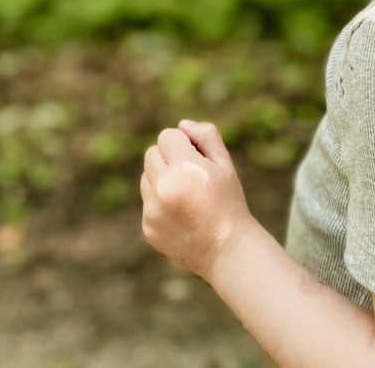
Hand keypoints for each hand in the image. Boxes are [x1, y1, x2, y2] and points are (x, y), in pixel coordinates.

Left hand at [141, 119, 251, 281]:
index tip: (197, 157)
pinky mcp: (147, 227)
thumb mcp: (225, 163)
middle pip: (151, 153)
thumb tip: (182, 125)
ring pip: (146, 177)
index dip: (183, 143)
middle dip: (168, 157)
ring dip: (161, 178)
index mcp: (184, 168)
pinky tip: (182, 214)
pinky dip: (160, 202)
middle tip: (190, 173)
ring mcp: (152, 210)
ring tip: (186, 194)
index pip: (167, 136)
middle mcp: (164, 188)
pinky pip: (147, 201)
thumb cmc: (228, 201)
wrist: (226, 249)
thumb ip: (206, 136)